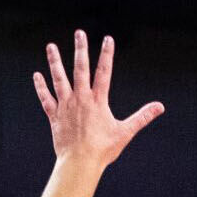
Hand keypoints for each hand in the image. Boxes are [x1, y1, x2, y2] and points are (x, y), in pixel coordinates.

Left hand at [33, 30, 162, 171]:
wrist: (79, 163)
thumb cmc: (103, 150)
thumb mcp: (125, 132)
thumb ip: (142, 116)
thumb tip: (160, 107)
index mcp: (98, 101)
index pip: (104, 72)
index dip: (106, 54)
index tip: (107, 39)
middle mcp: (81, 99)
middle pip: (80, 69)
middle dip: (80, 49)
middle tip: (79, 33)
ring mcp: (65, 106)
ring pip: (59, 79)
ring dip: (54, 61)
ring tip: (51, 46)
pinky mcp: (54, 116)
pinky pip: (46, 98)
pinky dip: (41, 86)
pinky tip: (37, 75)